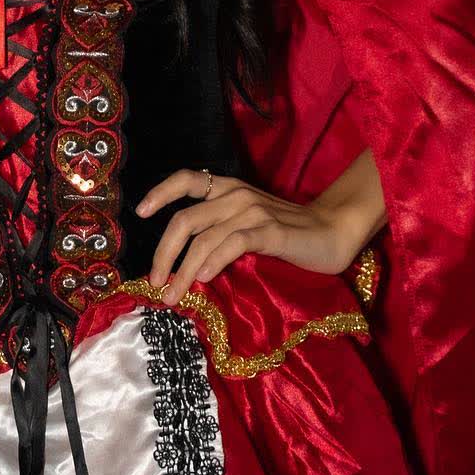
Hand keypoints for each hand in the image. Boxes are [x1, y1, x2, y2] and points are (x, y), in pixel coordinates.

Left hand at [136, 168, 358, 304]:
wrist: (335, 231)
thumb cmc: (289, 233)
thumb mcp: (247, 225)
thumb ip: (219, 233)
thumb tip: (185, 264)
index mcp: (228, 189)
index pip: (187, 179)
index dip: (160, 193)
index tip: (140, 212)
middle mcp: (236, 195)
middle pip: (184, 220)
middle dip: (163, 254)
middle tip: (155, 282)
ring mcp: (253, 211)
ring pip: (204, 239)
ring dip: (183, 271)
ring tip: (173, 295)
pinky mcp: (271, 231)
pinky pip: (233, 244)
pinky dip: (214, 261)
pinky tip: (205, 278)